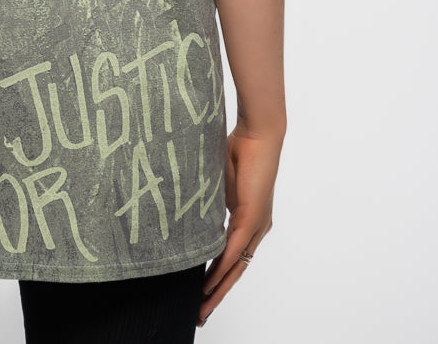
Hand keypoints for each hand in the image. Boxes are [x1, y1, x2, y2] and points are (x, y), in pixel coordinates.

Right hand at [197, 120, 283, 326]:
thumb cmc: (239, 149)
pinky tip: (210, 284)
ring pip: (235, 267)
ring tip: (202, 307)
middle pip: (236, 270)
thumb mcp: (218, 181)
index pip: (232, 256)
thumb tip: (189, 210)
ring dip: (218, 289)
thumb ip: (209, 200)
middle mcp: (256, 228)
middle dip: (217, 294)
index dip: (218, 276)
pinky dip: (221, 269)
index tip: (202, 292)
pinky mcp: (253, 219)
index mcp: (249, 219)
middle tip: (201, 313)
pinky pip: (234, 251)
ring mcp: (256, 225)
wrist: (258, 134)